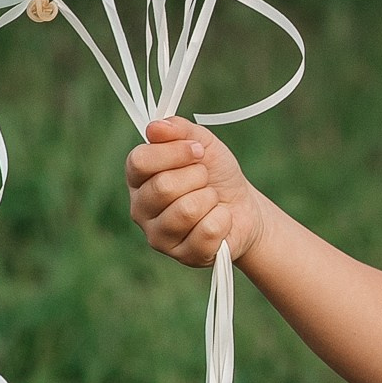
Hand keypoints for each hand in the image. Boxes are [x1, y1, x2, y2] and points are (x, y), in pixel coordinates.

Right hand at [125, 118, 269, 270]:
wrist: (243, 207)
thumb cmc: (215, 175)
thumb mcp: (202, 144)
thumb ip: (178, 130)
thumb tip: (155, 127)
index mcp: (139, 178)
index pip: (139, 161)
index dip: (174, 152)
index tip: (198, 151)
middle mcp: (140, 208)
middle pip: (163, 187)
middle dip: (197, 177)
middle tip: (206, 180)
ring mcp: (158, 235)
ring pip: (186, 210)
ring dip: (210, 199)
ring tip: (211, 201)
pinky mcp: (181, 255)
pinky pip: (207, 231)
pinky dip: (222, 220)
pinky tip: (219, 220)